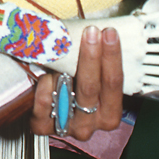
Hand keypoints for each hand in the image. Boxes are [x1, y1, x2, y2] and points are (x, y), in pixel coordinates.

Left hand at [31, 25, 122, 139]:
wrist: (48, 112)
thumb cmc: (74, 88)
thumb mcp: (91, 79)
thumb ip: (96, 64)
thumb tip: (96, 31)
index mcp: (109, 115)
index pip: (115, 83)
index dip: (112, 57)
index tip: (109, 33)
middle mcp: (91, 125)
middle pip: (92, 88)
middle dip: (92, 57)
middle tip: (90, 33)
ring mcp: (67, 127)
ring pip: (68, 94)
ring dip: (66, 70)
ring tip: (63, 49)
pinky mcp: (43, 127)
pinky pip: (45, 103)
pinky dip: (45, 85)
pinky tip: (46, 75)